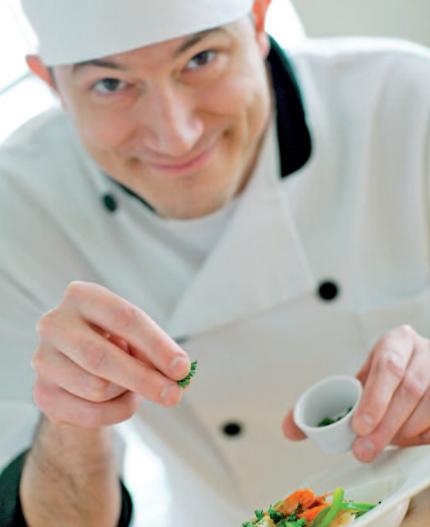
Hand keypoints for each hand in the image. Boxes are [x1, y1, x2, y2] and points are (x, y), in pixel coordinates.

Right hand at [32, 281, 190, 426]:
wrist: (78, 368)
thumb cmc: (114, 343)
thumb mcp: (135, 337)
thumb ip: (154, 351)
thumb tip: (178, 373)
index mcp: (82, 296)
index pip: (124, 318)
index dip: (156, 345)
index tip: (182, 368)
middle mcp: (55, 324)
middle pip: (102, 357)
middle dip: (144, 379)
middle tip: (174, 394)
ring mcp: (43, 359)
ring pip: (97, 388)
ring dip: (126, 393)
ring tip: (131, 385)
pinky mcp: (42, 393)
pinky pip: (90, 413)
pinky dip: (115, 412)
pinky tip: (117, 399)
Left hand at [282, 325, 429, 461]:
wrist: (416, 370)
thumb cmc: (383, 379)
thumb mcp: (356, 381)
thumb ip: (325, 403)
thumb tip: (289, 430)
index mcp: (397, 341)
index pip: (388, 365)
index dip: (374, 398)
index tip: (358, 426)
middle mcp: (424, 352)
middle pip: (410, 389)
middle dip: (385, 424)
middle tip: (363, 450)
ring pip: (429, 406)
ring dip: (402, 433)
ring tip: (380, 444)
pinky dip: (421, 436)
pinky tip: (404, 439)